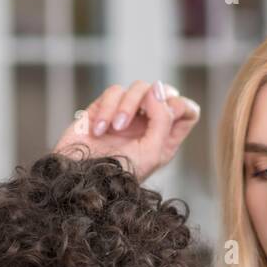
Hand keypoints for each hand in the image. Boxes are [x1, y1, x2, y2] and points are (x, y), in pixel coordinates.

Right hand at [53, 80, 200, 182]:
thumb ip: (163, 119)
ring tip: (115, 129)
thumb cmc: (117, 175)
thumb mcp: (151, 153)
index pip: (187, 110)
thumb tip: (157, 89)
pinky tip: (98, 130)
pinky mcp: (103, 108)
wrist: (79, 179)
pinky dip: (107, 108)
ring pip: (138, 87)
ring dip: (127, 106)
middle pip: (165, 91)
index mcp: (165, 139)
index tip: (166, 116)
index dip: (180, 106)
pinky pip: (113, 92)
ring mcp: (126, 115)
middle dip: (153, 101)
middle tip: (142, 115)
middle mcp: (148, 125)